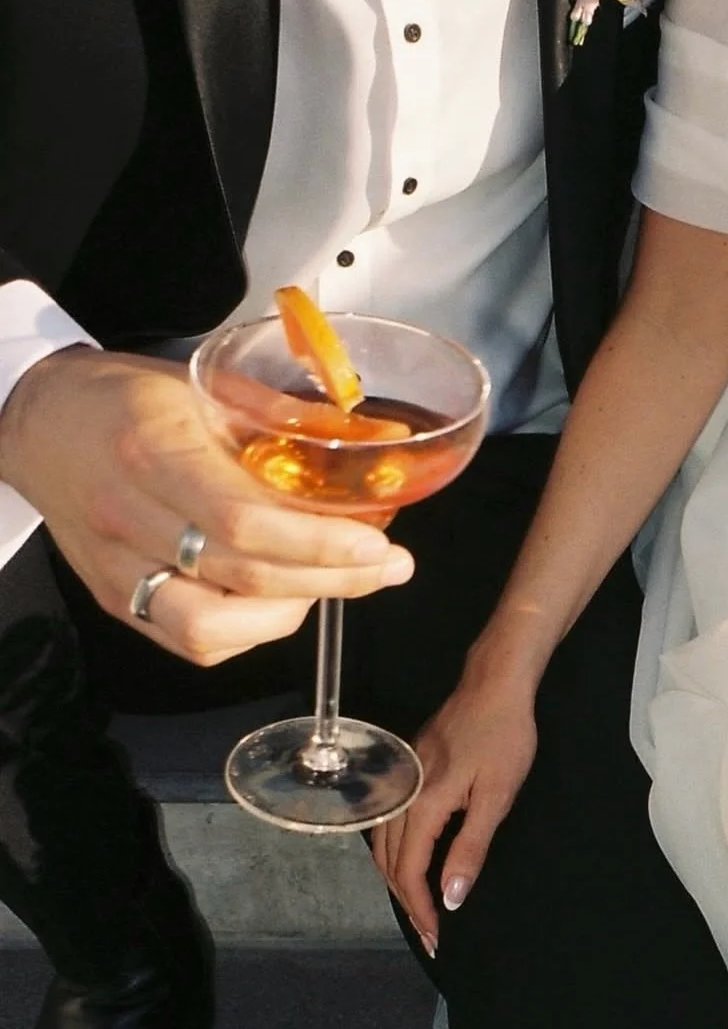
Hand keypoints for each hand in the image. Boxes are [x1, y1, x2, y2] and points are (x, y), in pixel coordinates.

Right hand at [0, 347, 414, 664]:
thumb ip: (284, 420)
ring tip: (332, 581)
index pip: (244, 521)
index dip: (319, 543)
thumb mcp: (203, 386)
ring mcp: (117, 570)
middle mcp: (129, 519)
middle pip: (244, 579)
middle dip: (332, 580)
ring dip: (289, 613)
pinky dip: (249, 630)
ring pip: (212, 629)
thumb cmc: (123, 399)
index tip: (378, 544)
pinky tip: (282, 598)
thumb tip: (376, 440)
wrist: (38, 422)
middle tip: (387, 568)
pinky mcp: (115, 600)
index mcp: (151, 453)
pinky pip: (191, 641)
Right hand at [372, 674, 537, 952]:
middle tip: (429, 934)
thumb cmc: (504, 738)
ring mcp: (400, 781)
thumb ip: (471, 848)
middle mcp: (401, 795)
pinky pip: (387, 825)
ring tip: (418, 908)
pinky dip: (395, 854)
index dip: (420, 908)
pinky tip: (410, 864)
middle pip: (388, 862)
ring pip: (382, 845)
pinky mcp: (405, 772)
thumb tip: (451, 897)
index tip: (436, 937)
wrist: (493, 686)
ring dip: (397, 880)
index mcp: (423, 804)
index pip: (409, 870)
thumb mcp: (496, 797)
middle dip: (406, 902)